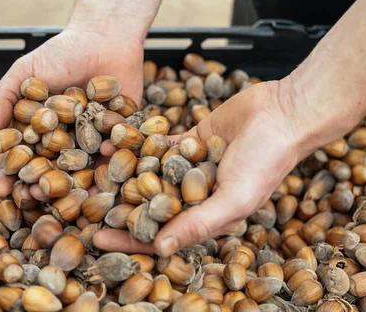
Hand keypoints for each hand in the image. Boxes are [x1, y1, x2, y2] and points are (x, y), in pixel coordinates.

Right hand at [0, 27, 143, 197]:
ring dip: (73, 185)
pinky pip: (115, 154)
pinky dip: (109, 163)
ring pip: (82, 169)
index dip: (11, 174)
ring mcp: (93, 140)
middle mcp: (66, 140)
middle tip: (33, 196)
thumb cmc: (60, 53)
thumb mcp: (25, 72)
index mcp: (41, 130)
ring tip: (65, 196)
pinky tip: (102, 168)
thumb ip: (3, 99)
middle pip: (51, 170)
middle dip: (40, 186)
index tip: (2, 188)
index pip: (23, 157)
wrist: (104, 36)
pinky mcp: (120, 135)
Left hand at [94, 79, 319, 255]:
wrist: (281, 114)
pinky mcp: (189, 141)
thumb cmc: (266, 161)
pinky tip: (113, 141)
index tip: (96, 237)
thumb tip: (161, 251)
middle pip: (149, 207)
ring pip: (149, 174)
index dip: (128, 239)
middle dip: (118, 207)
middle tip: (84, 205)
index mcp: (206, 217)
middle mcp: (195, 195)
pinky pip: (158, 145)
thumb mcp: (233, 199)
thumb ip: (198, 224)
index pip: (160, 235)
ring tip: (91, 171)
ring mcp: (190, 167)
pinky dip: (137, 143)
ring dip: (122, 173)